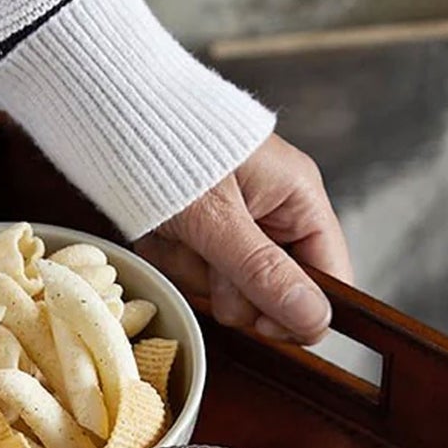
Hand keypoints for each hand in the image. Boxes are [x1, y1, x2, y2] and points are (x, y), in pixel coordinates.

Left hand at [138, 133, 353, 345]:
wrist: (117, 120)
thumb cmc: (171, 150)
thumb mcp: (217, 219)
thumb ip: (264, 272)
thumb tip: (316, 319)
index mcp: (299, 199)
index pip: (330, 276)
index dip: (300, 313)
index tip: (262, 327)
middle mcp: (275, 214)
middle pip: (273, 294)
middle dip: (231, 287)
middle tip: (204, 254)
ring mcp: (237, 227)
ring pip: (228, 291)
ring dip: (195, 272)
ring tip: (176, 235)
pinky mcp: (203, 234)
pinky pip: (196, 274)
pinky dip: (174, 261)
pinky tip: (162, 235)